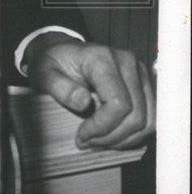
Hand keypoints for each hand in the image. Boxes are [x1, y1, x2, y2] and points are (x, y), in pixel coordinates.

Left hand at [25, 32, 154, 149]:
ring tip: (99, 141)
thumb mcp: (44, 72)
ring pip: (148, 121)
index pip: (119, 104)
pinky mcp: (144, 85)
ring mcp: (140, 74)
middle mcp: (128, 63)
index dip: (102, 127)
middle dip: (112, 137)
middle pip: (137, 116)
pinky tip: (111, 135)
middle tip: (88, 142)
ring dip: (125, 139)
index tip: (81, 135)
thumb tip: (83, 102)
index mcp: (102, 58)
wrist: (62, 51)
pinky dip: (133, 133)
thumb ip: (60, 87)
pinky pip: (150, 118)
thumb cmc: (52, 62)